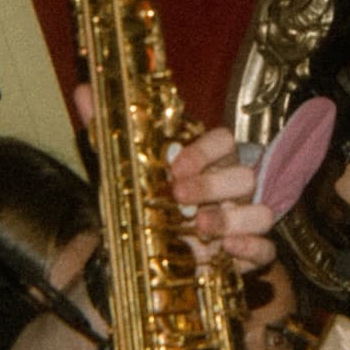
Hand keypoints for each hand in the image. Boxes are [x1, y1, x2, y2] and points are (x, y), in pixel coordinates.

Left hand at [71, 86, 274, 272]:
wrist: (158, 257)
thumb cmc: (148, 205)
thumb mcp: (124, 172)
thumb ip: (106, 132)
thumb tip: (82, 91)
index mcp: (209, 163)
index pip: (224, 141)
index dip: (205, 151)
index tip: (174, 166)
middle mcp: (232, 189)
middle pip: (244, 175)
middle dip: (213, 184)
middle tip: (178, 195)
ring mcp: (244, 222)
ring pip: (261, 212)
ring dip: (232, 219)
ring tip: (199, 227)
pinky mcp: (250, 254)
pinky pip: (267, 249)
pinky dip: (252, 249)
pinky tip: (226, 250)